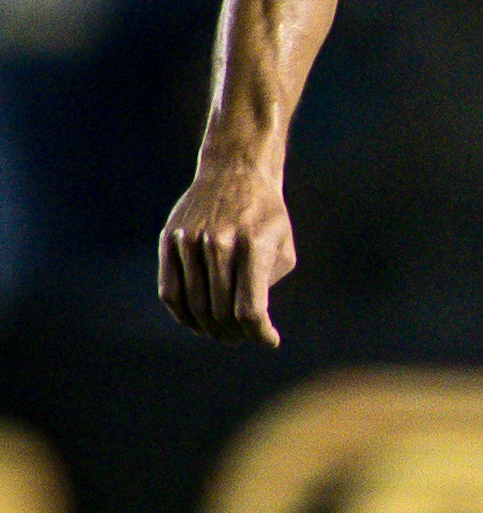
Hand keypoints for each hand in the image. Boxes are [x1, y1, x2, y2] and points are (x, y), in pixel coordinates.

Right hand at [159, 158, 297, 346]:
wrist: (236, 172)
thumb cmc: (267, 215)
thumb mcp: (282, 246)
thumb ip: (267, 283)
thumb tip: (251, 321)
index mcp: (254, 247)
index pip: (250, 308)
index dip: (259, 333)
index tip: (269, 340)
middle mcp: (219, 245)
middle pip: (221, 311)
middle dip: (235, 333)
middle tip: (243, 338)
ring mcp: (190, 242)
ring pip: (194, 306)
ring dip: (209, 329)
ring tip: (223, 334)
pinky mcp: (170, 240)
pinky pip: (170, 291)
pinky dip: (183, 314)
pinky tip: (197, 322)